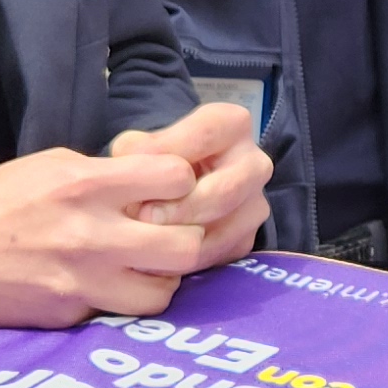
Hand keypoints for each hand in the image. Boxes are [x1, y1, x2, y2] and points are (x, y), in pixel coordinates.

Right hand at [0, 144, 219, 328]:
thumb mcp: (48, 167)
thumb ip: (103, 174)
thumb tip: (150, 183)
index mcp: (86, 184)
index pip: (175, 178)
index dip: (181, 182)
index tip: (170, 188)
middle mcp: (92, 234)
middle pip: (185, 246)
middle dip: (186, 238)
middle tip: (169, 235)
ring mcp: (83, 280)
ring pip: (164, 292)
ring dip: (160, 279)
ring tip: (143, 267)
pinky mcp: (69, 314)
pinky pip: (120, 313)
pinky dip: (121, 301)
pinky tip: (107, 286)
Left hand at [107, 101, 273, 260]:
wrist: (174, 187)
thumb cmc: (156, 159)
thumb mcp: (141, 143)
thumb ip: (134, 151)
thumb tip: (131, 166)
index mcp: (232, 124)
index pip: (204, 136)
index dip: (167, 156)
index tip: (136, 175)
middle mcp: (254, 163)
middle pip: (224, 191)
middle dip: (180, 208)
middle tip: (143, 217)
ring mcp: (256, 204)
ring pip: (225, 230)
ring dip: (181, 240)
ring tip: (145, 239)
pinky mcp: (247, 239)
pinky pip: (219, 256)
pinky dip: (185, 262)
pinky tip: (157, 259)